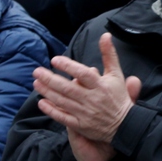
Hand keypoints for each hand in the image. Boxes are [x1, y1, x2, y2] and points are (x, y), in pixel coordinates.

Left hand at [34, 33, 141, 160]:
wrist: (125, 124)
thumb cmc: (118, 96)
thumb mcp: (116, 74)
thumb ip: (109, 54)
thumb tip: (105, 35)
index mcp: (101, 86)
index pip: (83, 74)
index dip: (68, 66)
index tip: (55, 60)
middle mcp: (92, 99)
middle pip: (68, 88)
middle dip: (50, 79)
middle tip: (37, 71)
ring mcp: (86, 113)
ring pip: (63, 101)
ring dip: (48, 92)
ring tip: (36, 83)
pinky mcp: (81, 125)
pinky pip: (64, 117)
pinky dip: (52, 111)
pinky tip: (41, 103)